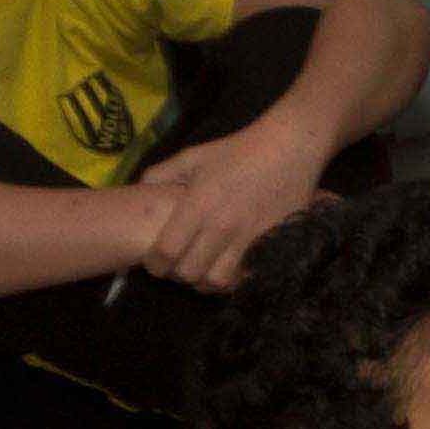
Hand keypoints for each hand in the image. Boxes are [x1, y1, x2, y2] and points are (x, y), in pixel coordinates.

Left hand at [128, 124, 324, 292]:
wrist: (289, 147)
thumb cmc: (238, 150)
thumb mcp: (193, 155)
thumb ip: (161, 173)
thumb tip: (140, 190)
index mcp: (199, 204)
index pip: (167, 251)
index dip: (155, 264)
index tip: (155, 263)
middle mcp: (222, 225)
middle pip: (190, 272)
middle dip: (179, 273)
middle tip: (180, 265)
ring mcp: (249, 237)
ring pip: (219, 280)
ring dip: (207, 280)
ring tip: (205, 269)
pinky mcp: (271, 243)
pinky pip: (246, 275)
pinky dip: (234, 278)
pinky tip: (230, 267)